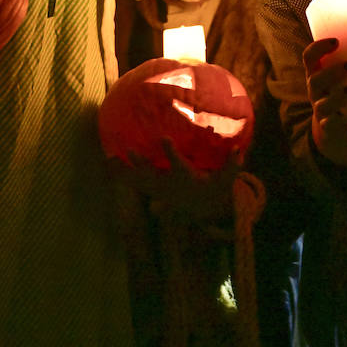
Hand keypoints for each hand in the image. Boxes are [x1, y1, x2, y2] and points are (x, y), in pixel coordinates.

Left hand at [112, 138, 237, 223]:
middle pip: (152, 175)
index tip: (164, 138)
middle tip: (130, 151)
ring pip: (138, 180)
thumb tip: (239, 148)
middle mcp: (168, 184)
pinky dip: (120, 174)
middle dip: (141, 164)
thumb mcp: (226, 178)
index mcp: (185, 178)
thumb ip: (233, 164)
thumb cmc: (214, 186)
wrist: (201, 208)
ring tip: (108, 158)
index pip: (178, 164)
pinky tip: (108, 162)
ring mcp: (158, 188)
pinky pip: (133, 182)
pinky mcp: (151, 188)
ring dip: (123, 170)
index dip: (170, 152)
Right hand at [303, 38, 346, 166]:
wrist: (334, 124)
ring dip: (335, 96)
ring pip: (321, 103)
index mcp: (316, 74)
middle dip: (331, 72)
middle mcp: (314, 91)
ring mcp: (319, 108)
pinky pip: (328, 123)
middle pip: (314, 80)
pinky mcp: (328, 124)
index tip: (336, 41)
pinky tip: (343, 116)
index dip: (318, 47)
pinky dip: (336, 119)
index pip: (309, 57)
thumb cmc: (342, 92)